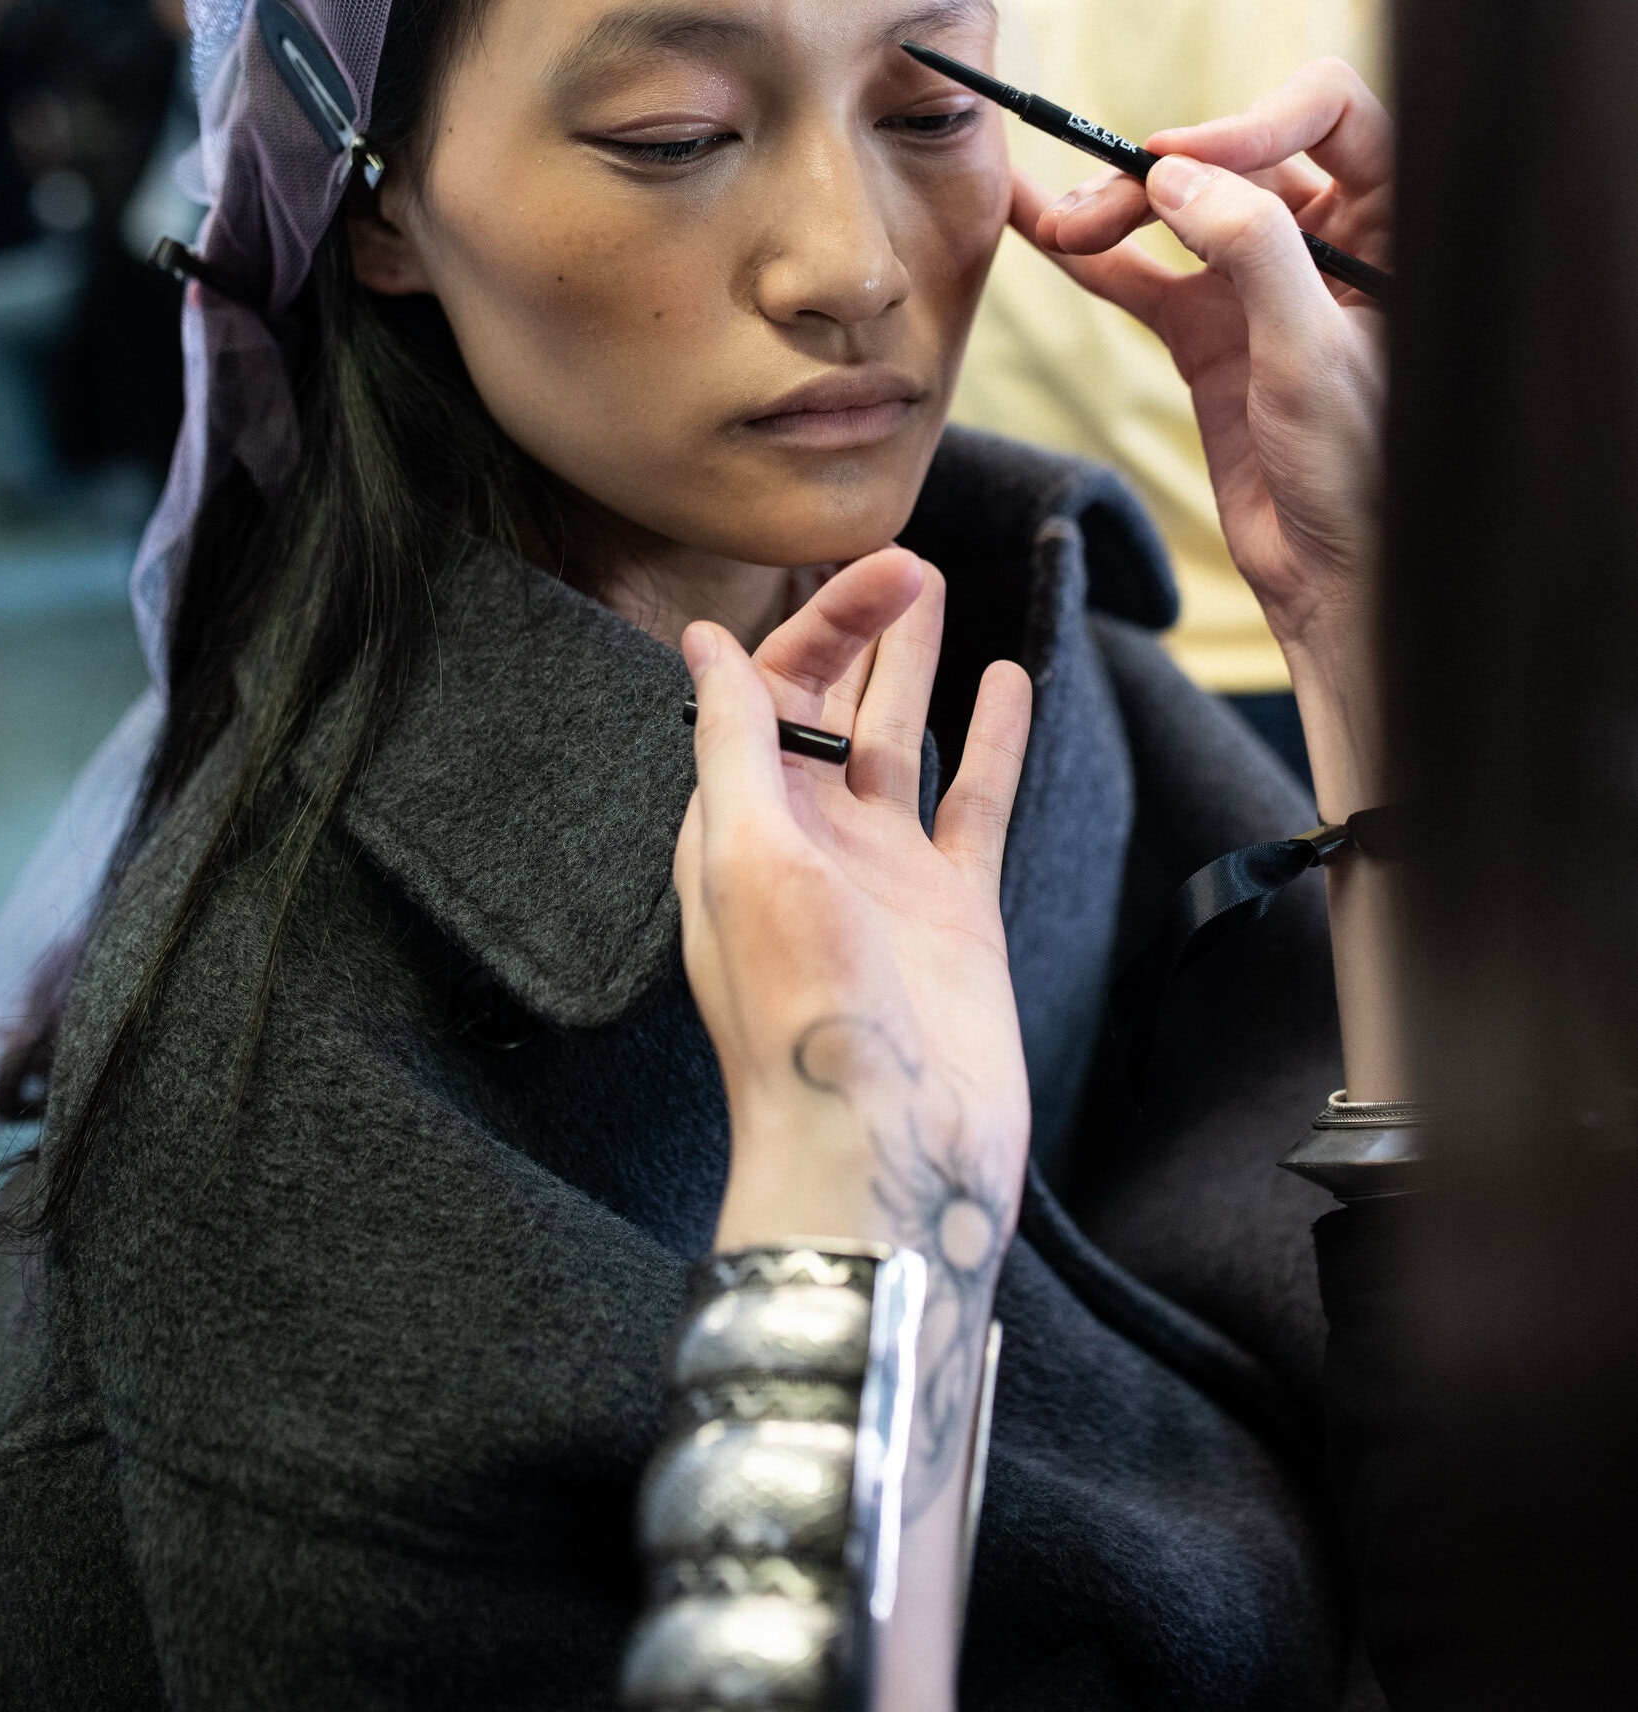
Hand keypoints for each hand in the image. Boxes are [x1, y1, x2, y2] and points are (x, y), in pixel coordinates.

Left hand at [676, 552, 1031, 1486]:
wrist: (890, 1154)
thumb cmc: (803, 1019)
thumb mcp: (750, 858)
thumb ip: (733, 745)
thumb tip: (703, 643)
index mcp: (736, 828)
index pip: (764, 694)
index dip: (809, 624)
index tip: (863, 564)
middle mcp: (806, 844)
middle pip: (831, 706)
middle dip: (862, 628)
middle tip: (909, 557)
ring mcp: (884, 878)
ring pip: (899, 743)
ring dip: (914, 668)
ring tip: (939, 586)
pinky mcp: (954, 913)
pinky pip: (974, 806)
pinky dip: (990, 742)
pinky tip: (1007, 681)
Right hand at [1013, 58, 1388, 689]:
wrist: (1332, 580)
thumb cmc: (1363, 474)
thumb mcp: (1312, 356)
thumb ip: (1254, 251)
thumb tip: (1177, 176)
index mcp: (1391, 226)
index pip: (1333, 114)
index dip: (1255, 120)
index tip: (1177, 162)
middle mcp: (1331, 240)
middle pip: (1237, 154)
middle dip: (1161, 171)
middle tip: (1101, 208)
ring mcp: (1263, 284)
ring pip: (1181, 208)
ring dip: (1114, 207)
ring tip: (1059, 225)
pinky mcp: (1211, 331)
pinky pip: (1142, 273)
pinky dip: (1091, 252)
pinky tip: (1034, 224)